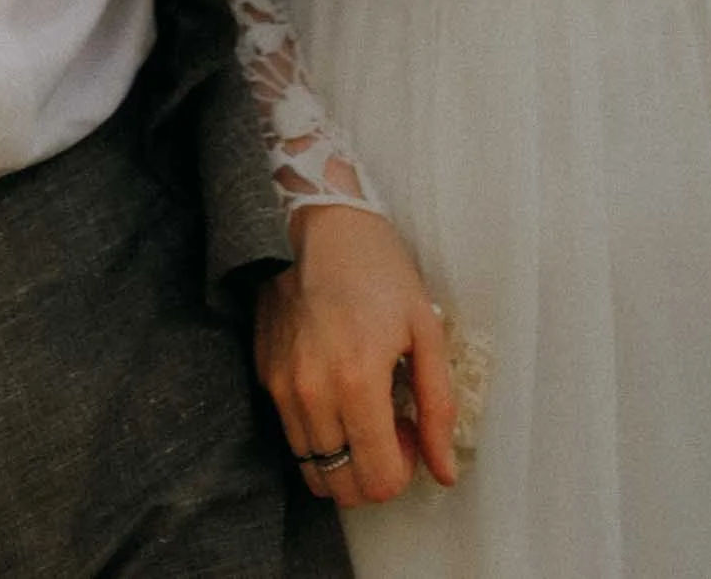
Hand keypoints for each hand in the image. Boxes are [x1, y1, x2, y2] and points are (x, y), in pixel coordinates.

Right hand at [255, 203, 458, 505]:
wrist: (317, 221)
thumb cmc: (379, 269)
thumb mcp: (426, 330)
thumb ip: (438, 407)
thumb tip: (445, 473)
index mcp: (358, 382)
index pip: (378, 480)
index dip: (403, 470)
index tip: (409, 432)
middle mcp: (312, 394)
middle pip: (343, 487)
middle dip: (374, 473)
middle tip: (389, 426)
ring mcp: (281, 387)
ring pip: (313, 470)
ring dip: (344, 459)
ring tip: (362, 411)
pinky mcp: (265, 376)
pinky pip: (292, 436)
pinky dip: (318, 435)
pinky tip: (336, 392)